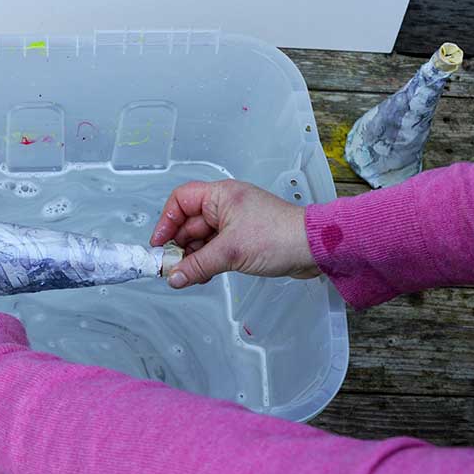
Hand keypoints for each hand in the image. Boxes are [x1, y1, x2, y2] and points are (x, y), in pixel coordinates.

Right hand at [150, 179, 318, 287]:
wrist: (314, 248)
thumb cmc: (279, 236)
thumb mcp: (230, 252)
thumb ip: (198, 265)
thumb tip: (173, 277)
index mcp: (220, 196)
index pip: (180, 201)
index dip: (166, 221)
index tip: (159, 244)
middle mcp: (225, 206)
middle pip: (188, 223)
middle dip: (179, 246)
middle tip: (171, 267)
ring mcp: (234, 223)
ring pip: (201, 239)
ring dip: (193, 257)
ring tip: (188, 275)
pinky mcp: (243, 239)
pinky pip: (215, 249)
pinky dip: (207, 261)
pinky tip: (203, 275)